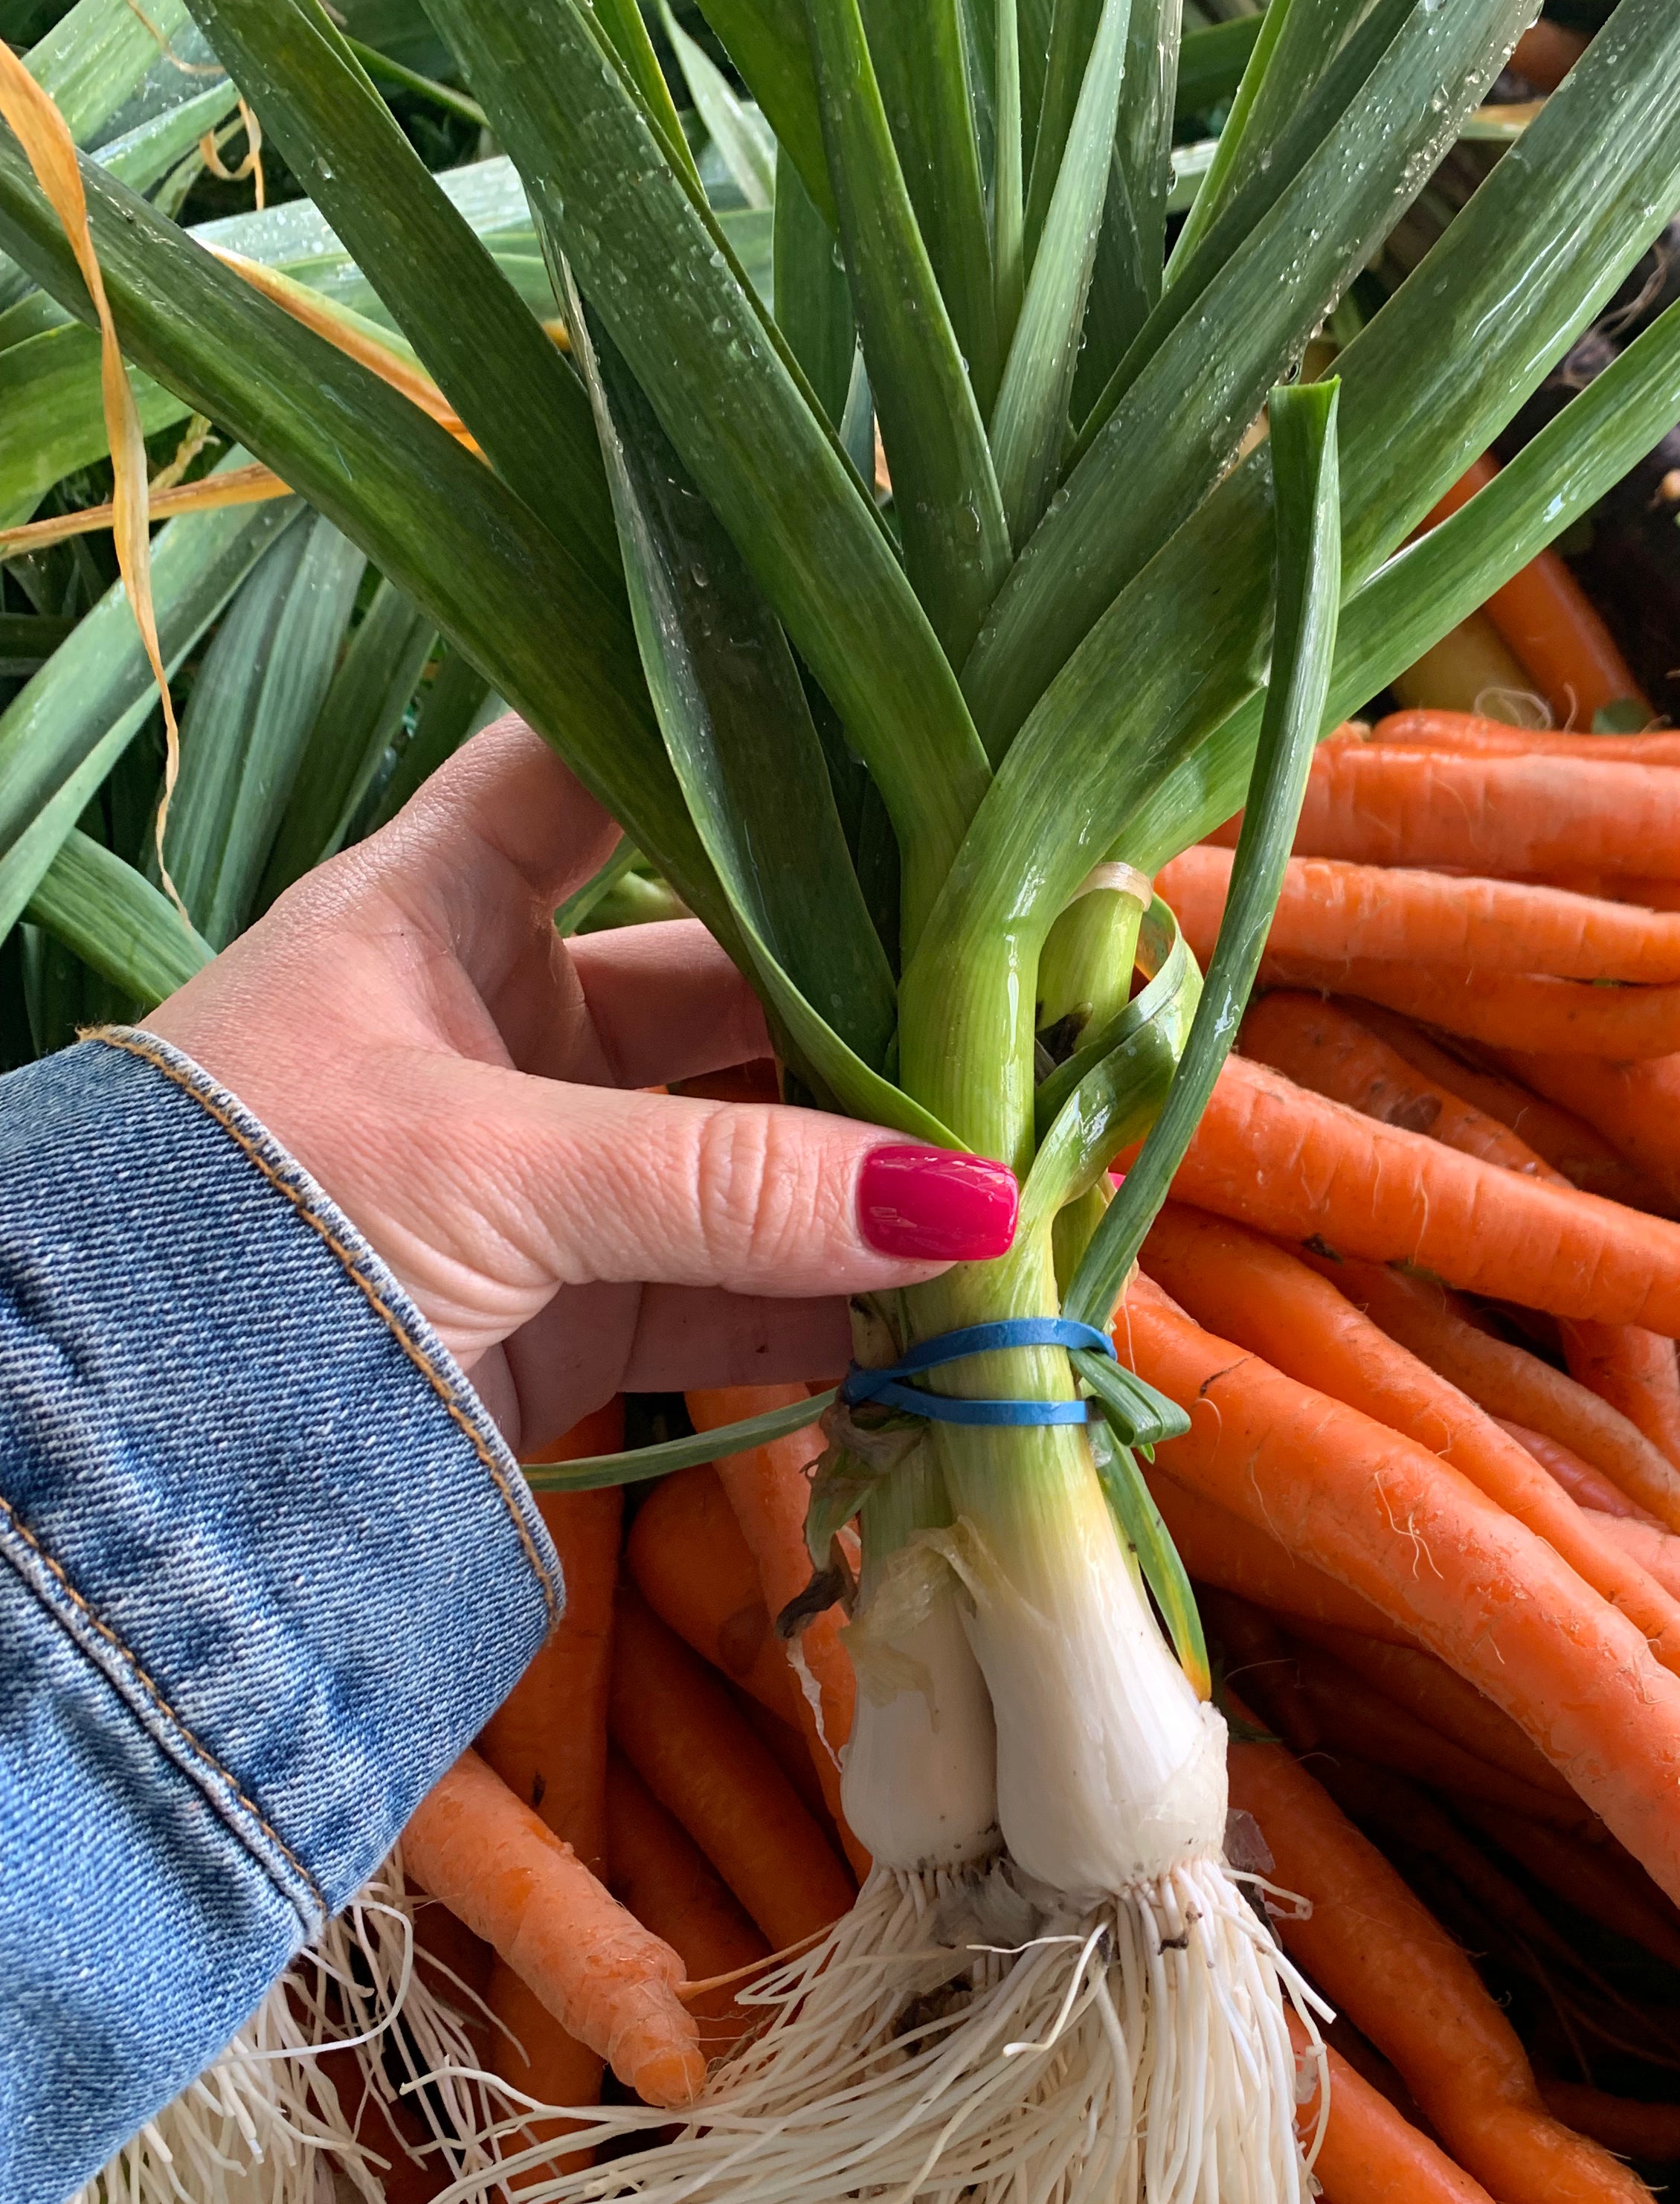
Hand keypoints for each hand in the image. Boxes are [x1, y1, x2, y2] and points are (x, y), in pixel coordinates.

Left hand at [147, 717, 1017, 1450]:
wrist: (124, 1470)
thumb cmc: (263, 1225)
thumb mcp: (493, 1168)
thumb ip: (731, 1183)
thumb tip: (977, 1200)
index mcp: (435, 909)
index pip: (591, 768)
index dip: (722, 737)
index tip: (885, 733)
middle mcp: (503, 1021)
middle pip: (724, 981)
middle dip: (868, 1011)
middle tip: (1032, 1011)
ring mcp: (548, 1174)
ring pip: (749, 1149)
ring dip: (873, 1179)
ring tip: (1026, 1176)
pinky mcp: (574, 1315)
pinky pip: (736, 1294)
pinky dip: (837, 1315)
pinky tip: (952, 1310)